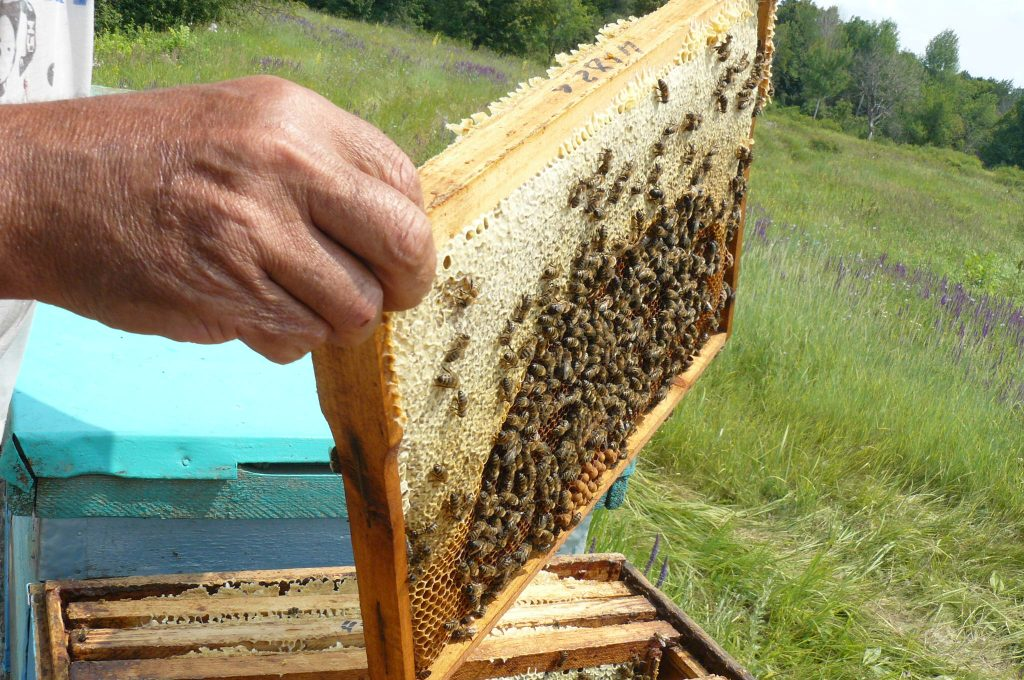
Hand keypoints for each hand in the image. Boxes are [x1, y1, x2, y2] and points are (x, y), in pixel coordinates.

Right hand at [0, 75, 434, 362]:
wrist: (44, 187)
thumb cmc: (148, 157)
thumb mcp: (249, 122)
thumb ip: (326, 165)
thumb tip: (393, 226)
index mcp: (298, 119)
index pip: (404, 187)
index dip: (407, 234)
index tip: (393, 256)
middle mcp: (285, 169)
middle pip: (404, 247)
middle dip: (403, 286)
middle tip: (381, 296)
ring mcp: (256, 235)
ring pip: (354, 310)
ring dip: (332, 319)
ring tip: (286, 295)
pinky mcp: (227, 297)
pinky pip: (300, 341)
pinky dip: (284, 339)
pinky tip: (244, 306)